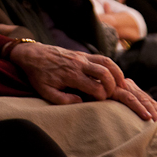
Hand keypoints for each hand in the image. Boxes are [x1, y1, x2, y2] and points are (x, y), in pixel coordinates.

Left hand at [9, 42, 156, 120]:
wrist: (32, 54)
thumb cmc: (38, 76)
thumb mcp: (46, 92)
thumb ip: (63, 100)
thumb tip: (81, 102)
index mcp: (70, 75)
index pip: (94, 86)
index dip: (102, 96)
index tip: (102, 102)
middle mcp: (79, 64)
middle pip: (104, 73)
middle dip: (113, 86)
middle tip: (115, 96)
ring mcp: (82, 57)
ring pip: (107, 62)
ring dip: (118, 74)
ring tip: (124, 86)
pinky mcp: (83, 54)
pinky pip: (103, 58)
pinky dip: (113, 67)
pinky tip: (116, 76)